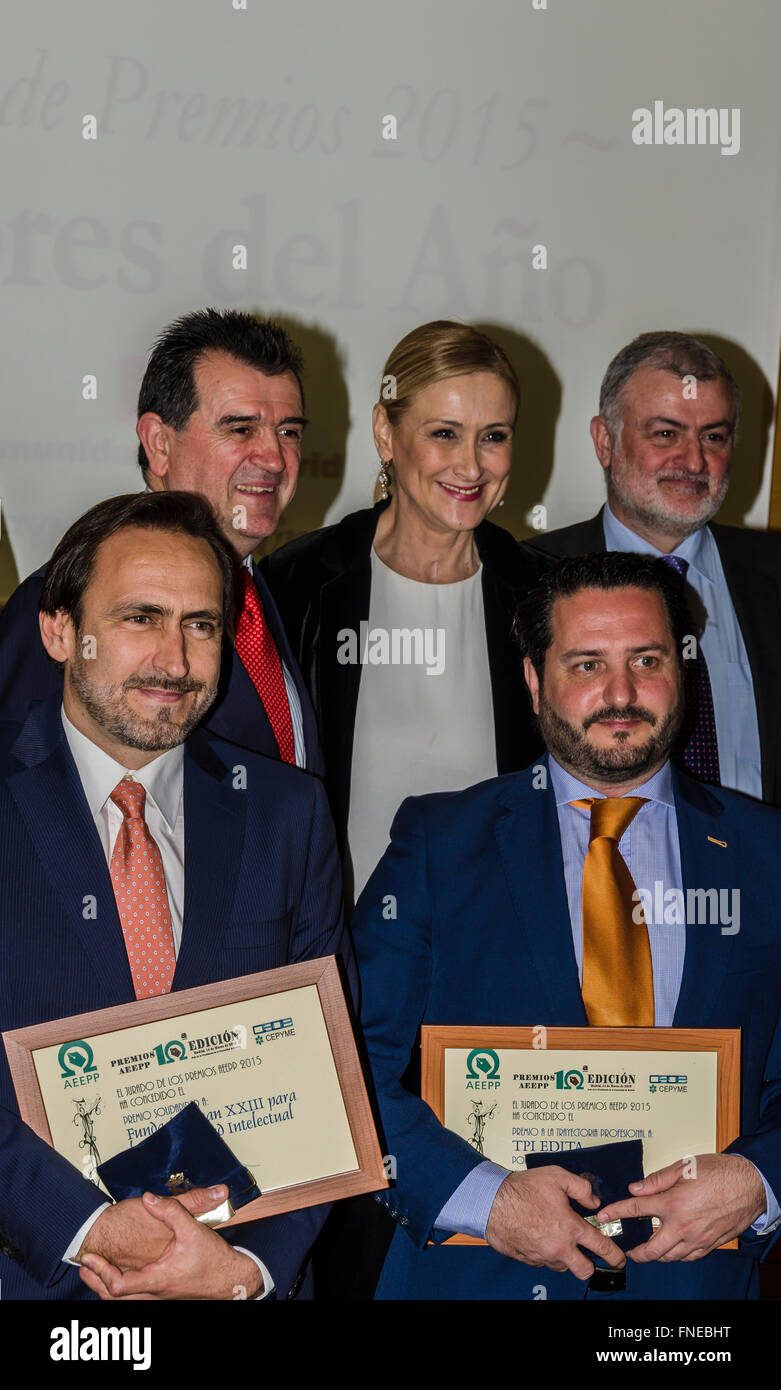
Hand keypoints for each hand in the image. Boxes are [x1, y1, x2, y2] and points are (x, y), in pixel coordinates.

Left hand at [78, 1191, 263, 1299]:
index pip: (118, 1286)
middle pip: (112, 1298)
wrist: (231, 1280)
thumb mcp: (193, 1230)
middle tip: (84, 1265)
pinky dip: (119, 1288)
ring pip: (122, 1301)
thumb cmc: (214, 1261)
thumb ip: (170, 1211)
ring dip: (104, 1286)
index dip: (100, 1272)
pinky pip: (133, 1298)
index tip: (90, 1257)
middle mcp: (154, 1293)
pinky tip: (118, 1274)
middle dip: (94, 1281)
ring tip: (94, 1269)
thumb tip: (149, 1198)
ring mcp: (157, 1297)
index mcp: (158, 1280)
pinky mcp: (162, 1295)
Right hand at [485, 1168, 625, 1279]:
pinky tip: (540, 1236)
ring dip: (565, 1257)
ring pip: (562, 1267)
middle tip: (588, 1255)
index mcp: (570, 1228)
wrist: (491, 1202)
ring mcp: (542, 1256)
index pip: (601, 1248)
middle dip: (590, 1265)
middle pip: (584, 1271)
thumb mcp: (557, 1176)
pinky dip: (546, 1254)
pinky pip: (543, 1262)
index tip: (619, 1258)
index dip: (615, 1255)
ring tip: (557, 1237)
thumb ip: (581, 1187)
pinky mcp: (528, 1259)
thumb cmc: (522, 1189)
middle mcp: (559, 1247)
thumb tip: (594, 1200)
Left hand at [597, 1153, 765, 1261]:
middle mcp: (683, 1225)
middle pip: (652, 1248)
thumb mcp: (684, 1167)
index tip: (604, 1215)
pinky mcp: (710, 1244)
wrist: (750, 1184)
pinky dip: (677, 1256)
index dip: (616, 1212)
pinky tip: (673, 1249)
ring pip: (670, 1257)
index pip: (636, 1209)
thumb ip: (657, 1180)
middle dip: (636, 1252)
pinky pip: (688, 1258)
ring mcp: (697, 1238)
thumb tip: (636, 1187)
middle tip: (628, 1250)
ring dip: (656, 1255)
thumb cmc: (720, 1172)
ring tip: (648, 1250)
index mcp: (673, 1203)